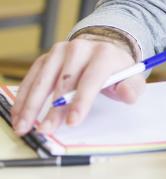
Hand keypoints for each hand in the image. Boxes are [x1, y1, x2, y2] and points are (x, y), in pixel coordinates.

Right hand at [12, 34, 141, 135]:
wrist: (102, 50)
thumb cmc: (116, 71)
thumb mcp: (131, 78)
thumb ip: (132, 88)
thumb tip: (126, 94)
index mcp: (104, 54)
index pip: (91, 80)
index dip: (81, 102)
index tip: (72, 121)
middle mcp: (80, 49)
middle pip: (64, 82)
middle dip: (54, 109)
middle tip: (46, 130)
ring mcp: (60, 51)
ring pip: (43, 80)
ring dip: (31, 105)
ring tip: (24, 126)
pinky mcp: (45, 57)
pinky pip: (32, 79)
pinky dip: (24, 98)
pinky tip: (19, 114)